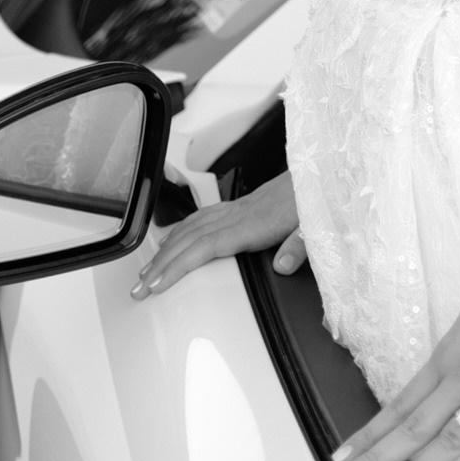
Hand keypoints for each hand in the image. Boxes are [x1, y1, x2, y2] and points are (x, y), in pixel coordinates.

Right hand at [130, 171, 304, 297]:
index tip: (157, 285)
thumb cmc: (317, 200)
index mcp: (253, 223)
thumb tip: (282, 267)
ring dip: (165, 250)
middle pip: (190, 240)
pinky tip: (172, 240)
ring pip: (191, 228)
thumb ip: (299, 245)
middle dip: (159, 265)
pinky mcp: (241, 206)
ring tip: (146, 272)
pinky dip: (181, 231)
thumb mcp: (316, 226)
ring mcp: (237, 209)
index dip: (177, 266)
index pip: (205, 247)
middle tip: (139, 289)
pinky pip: (202, 218)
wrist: (321, 171)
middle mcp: (239, 214)